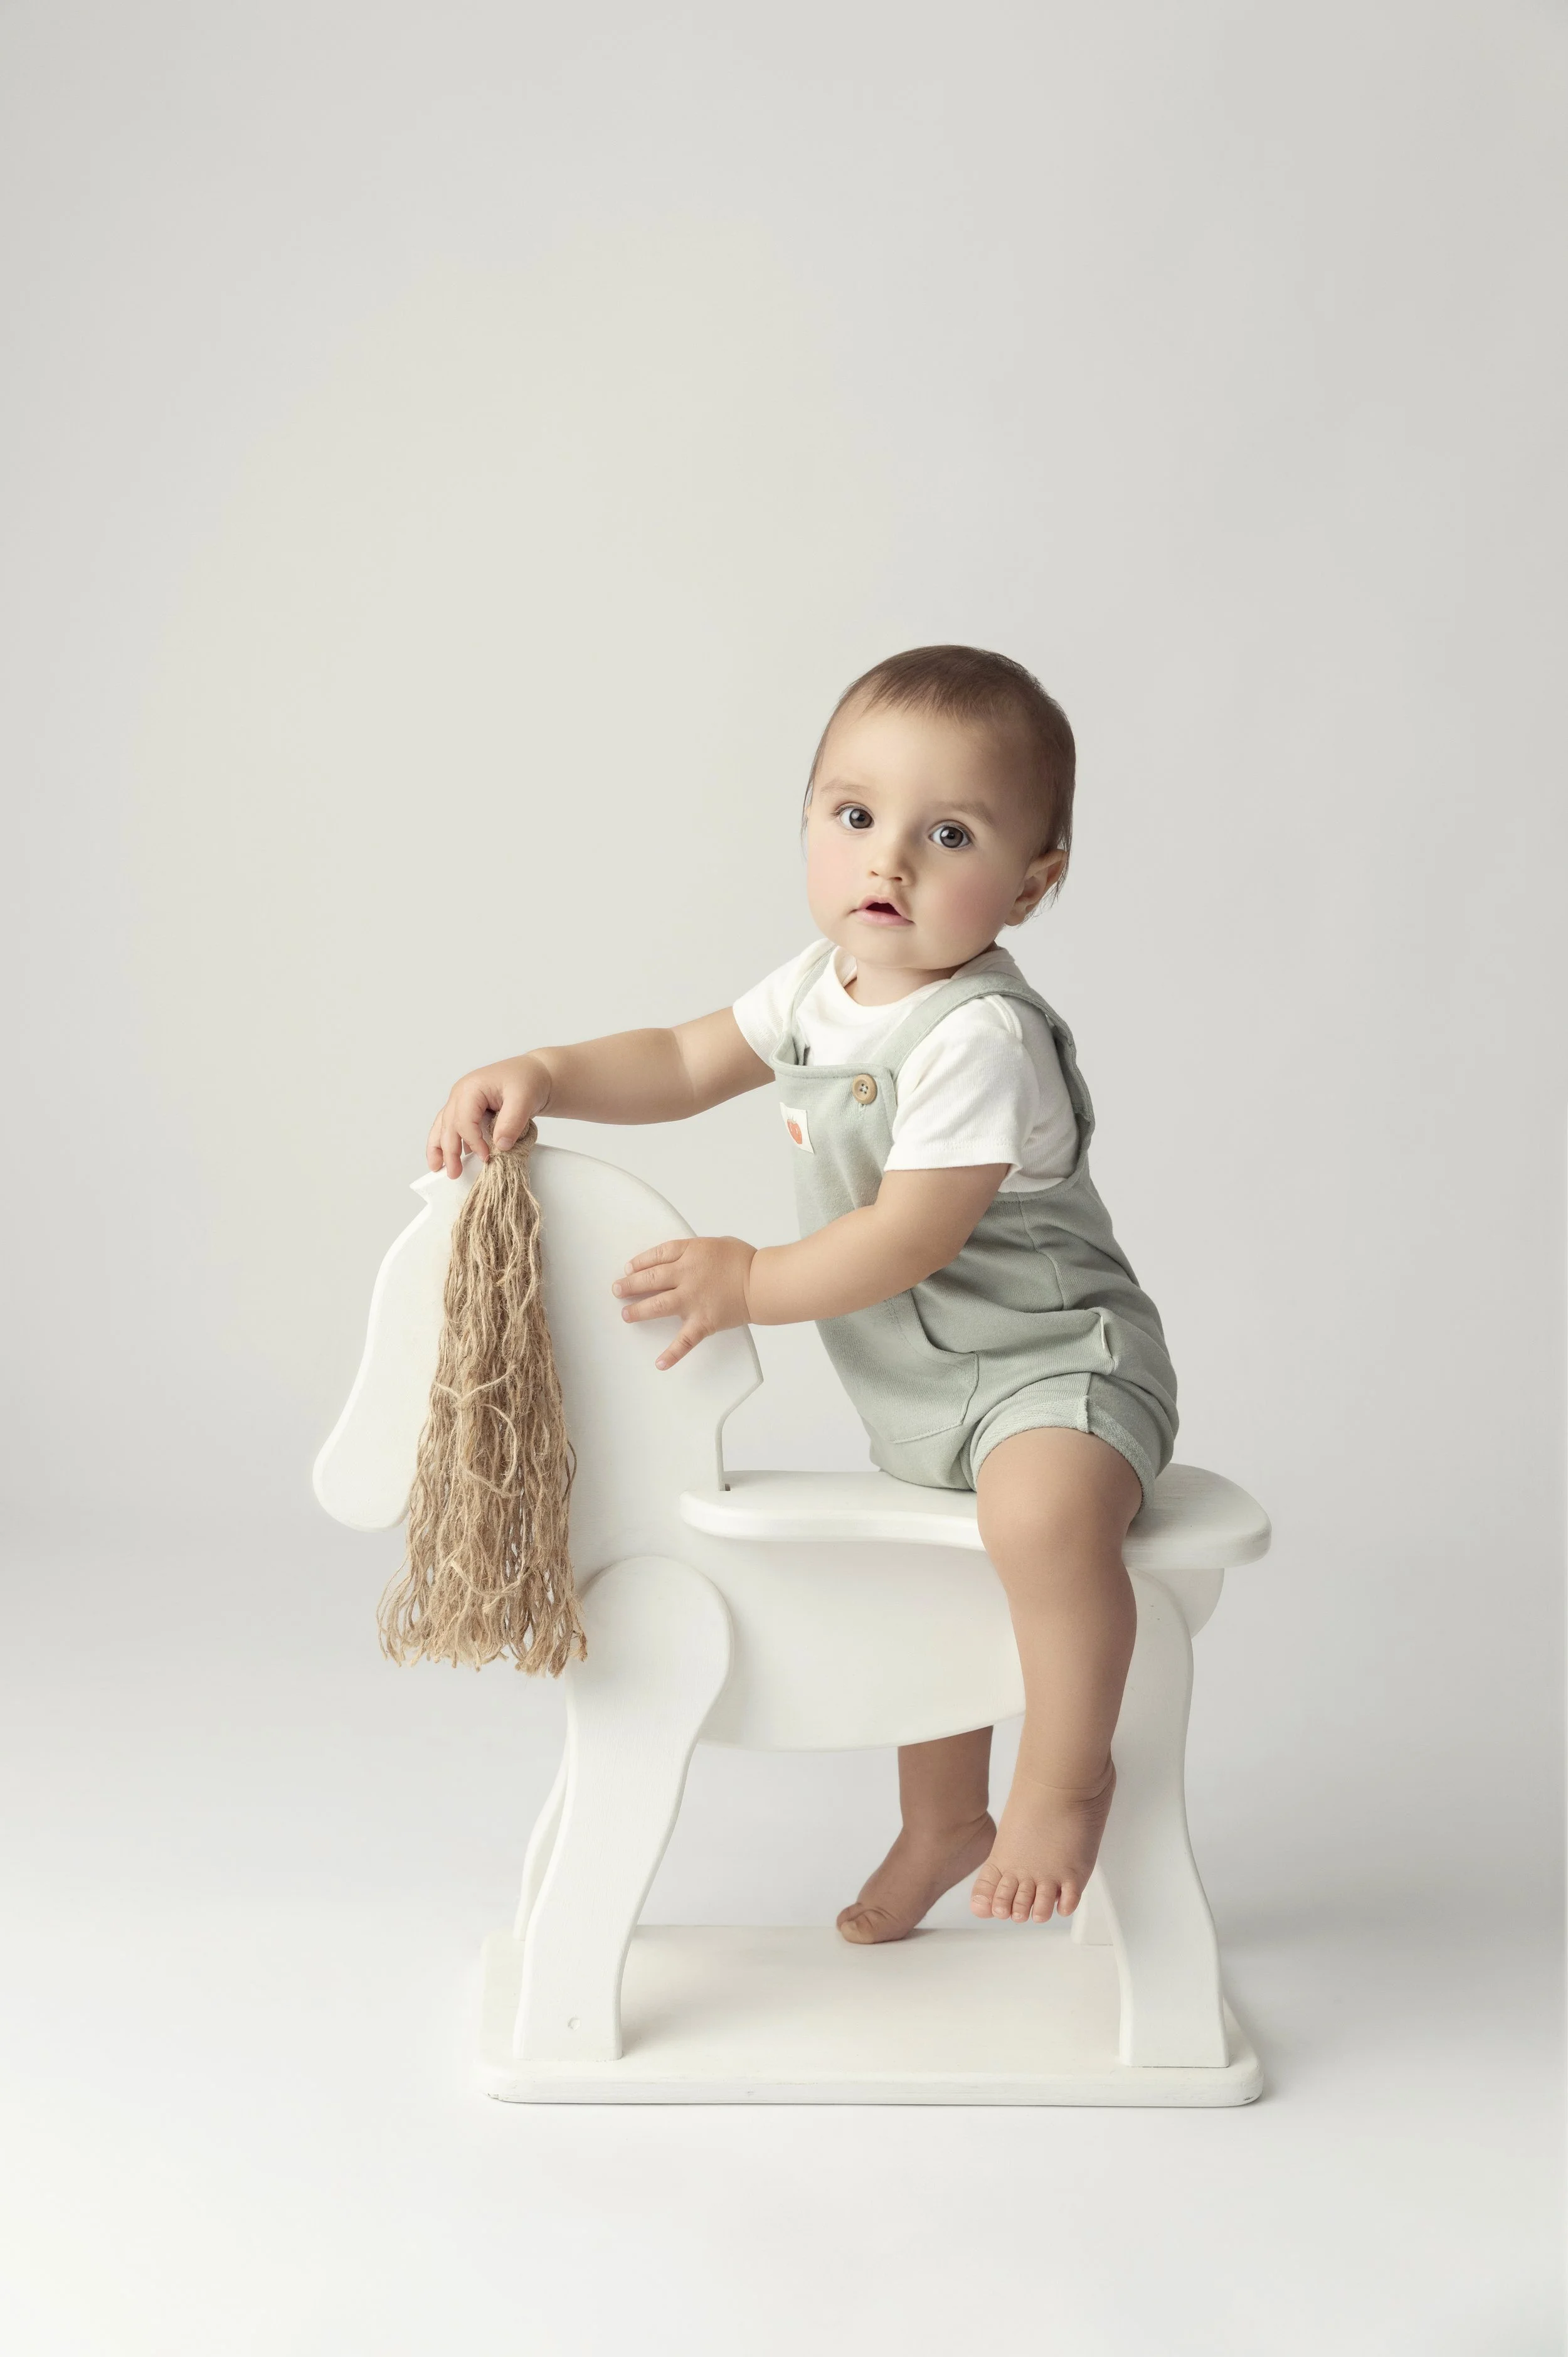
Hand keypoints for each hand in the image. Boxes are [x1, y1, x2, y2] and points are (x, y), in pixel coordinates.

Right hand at [426, 1054, 552, 1176]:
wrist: (536, 1074)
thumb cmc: (528, 1080)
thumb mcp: (524, 1099)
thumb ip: (511, 1122)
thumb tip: (500, 1146)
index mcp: (471, 1088)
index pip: (464, 1120)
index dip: (473, 1142)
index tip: (486, 1158)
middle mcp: (461, 1094)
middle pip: (448, 1125)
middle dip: (449, 1151)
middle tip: (454, 1174)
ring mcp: (462, 1101)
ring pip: (443, 1126)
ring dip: (440, 1147)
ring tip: (436, 1168)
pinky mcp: (469, 1110)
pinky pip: (453, 1126)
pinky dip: (449, 1142)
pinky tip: (456, 1157)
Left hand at [611, 1236, 756, 1369]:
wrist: (762, 1282)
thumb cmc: (743, 1260)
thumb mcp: (714, 1244)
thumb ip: (693, 1252)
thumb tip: (676, 1259)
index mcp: (690, 1253)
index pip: (657, 1256)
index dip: (639, 1262)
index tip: (629, 1269)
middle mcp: (686, 1276)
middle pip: (650, 1279)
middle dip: (630, 1285)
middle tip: (617, 1290)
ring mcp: (693, 1300)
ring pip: (657, 1305)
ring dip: (638, 1310)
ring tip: (626, 1314)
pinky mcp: (703, 1322)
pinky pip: (684, 1341)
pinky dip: (672, 1354)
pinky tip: (659, 1363)